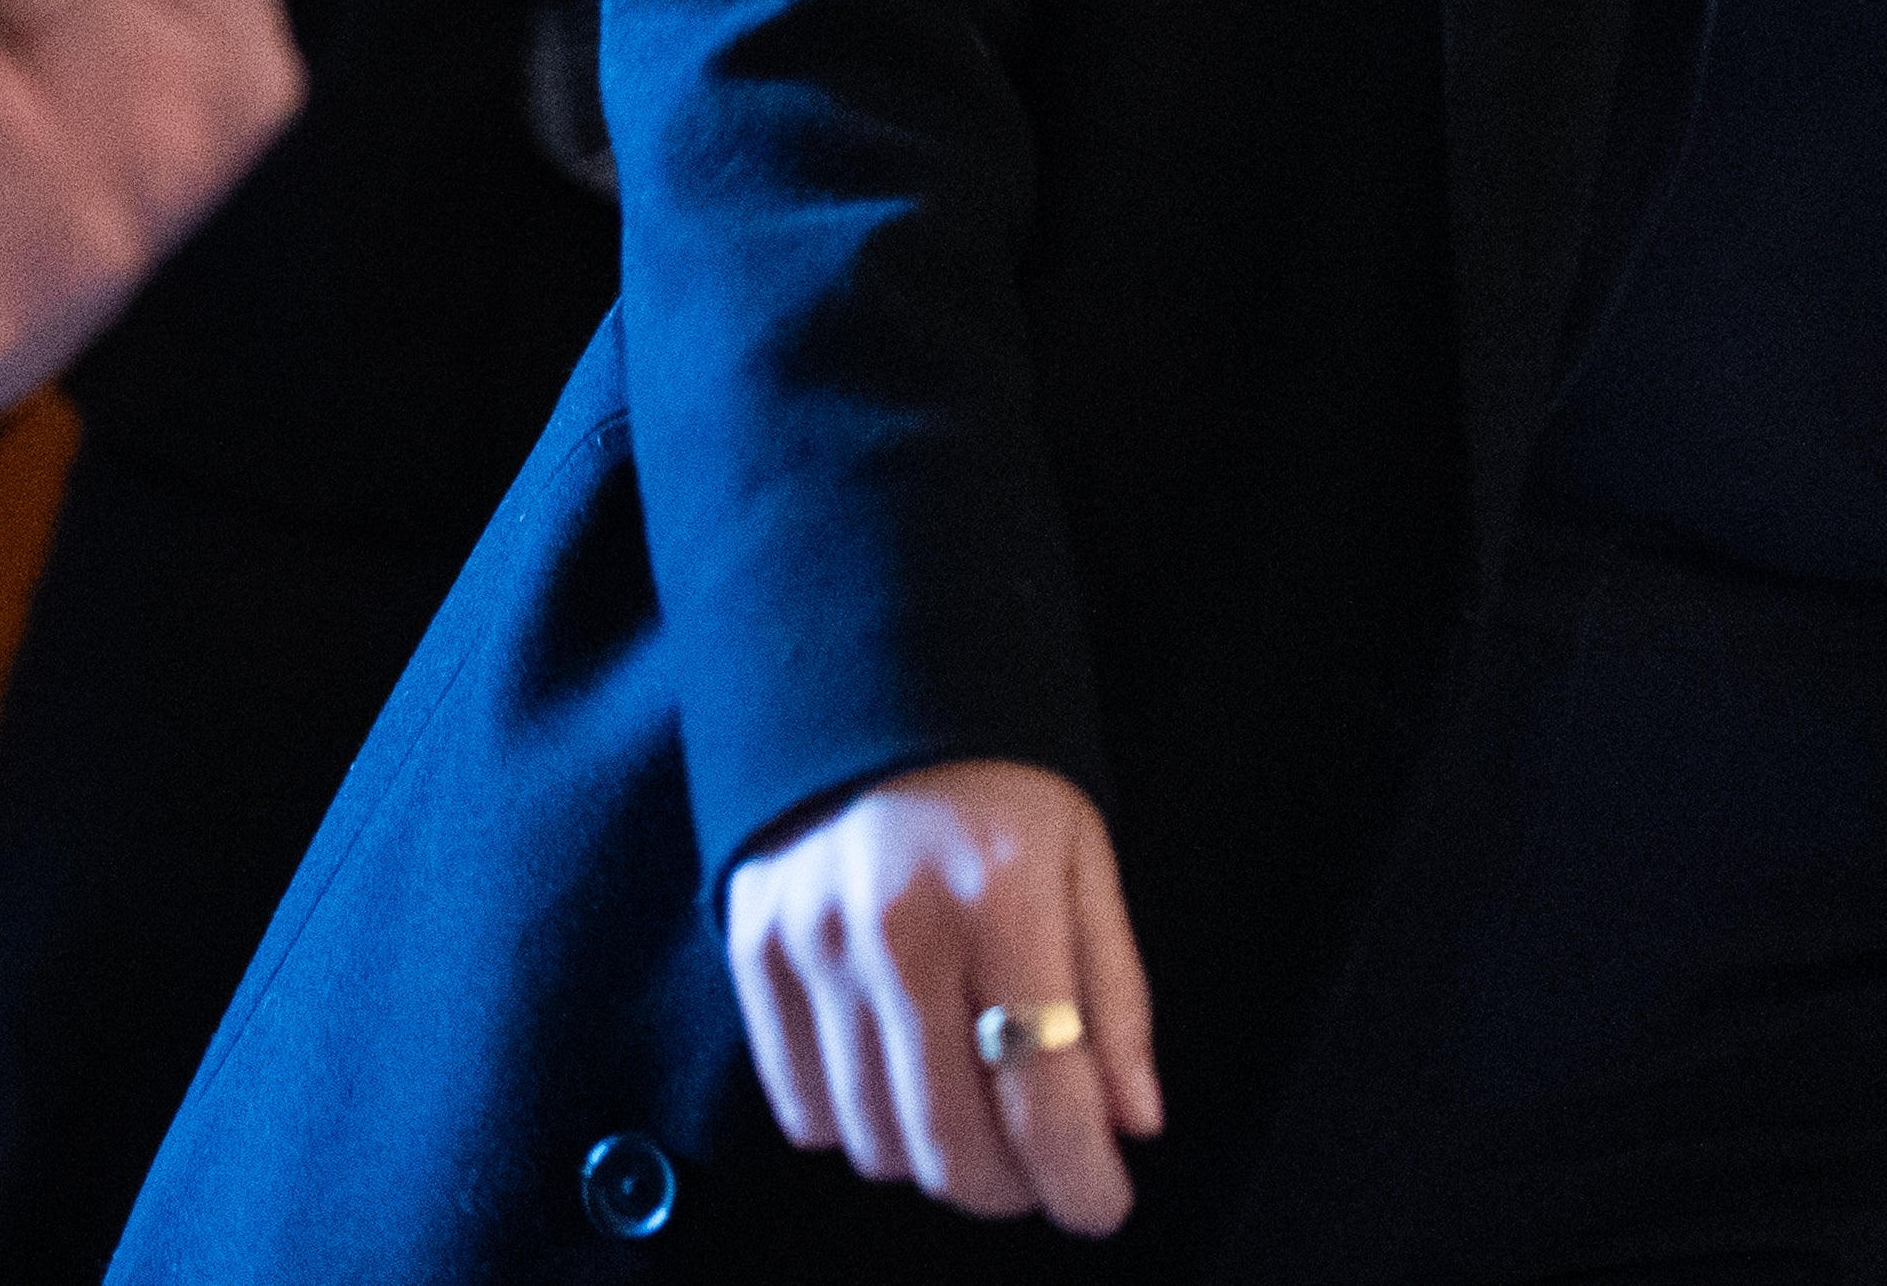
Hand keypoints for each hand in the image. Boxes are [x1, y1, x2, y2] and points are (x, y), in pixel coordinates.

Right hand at [725, 760, 1163, 1234]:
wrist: (868, 679)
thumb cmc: (998, 780)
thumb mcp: (1085, 860)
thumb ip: (1113, 996)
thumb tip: (1132, 1123)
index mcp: (1003, 898)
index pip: (1044, 1092)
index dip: (1079, 1178)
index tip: (1101, 1206)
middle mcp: (900, 929)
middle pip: (951, 1140)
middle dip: (1010, 1187)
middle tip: (1043, 1172)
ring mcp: (814, 944)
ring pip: (876, 1139)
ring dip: (936, 1160)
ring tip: (976, 1121)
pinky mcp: (754, 951)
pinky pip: (803, 1109)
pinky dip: (859, 1125)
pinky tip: (899, 1080)